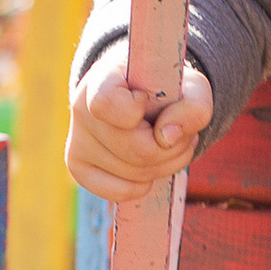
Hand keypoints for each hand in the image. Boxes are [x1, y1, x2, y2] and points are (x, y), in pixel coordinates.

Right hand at [67, 43, 213, 203]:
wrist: (144, 97)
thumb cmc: (167, 90)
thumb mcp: (193, 88)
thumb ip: (194, 106)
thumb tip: (168, 138)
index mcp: (102, 78)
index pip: (106, 104)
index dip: (135, 109)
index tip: (146, 99)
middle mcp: (81, 108)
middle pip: (134, 149)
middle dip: (171, 147)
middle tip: (179, 133)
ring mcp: (76, 141)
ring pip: (133, 173)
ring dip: (165, 164)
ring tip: (168, 144)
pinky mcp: (78, 168)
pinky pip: (119, 192)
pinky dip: (144, 184)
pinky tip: (150, 165)